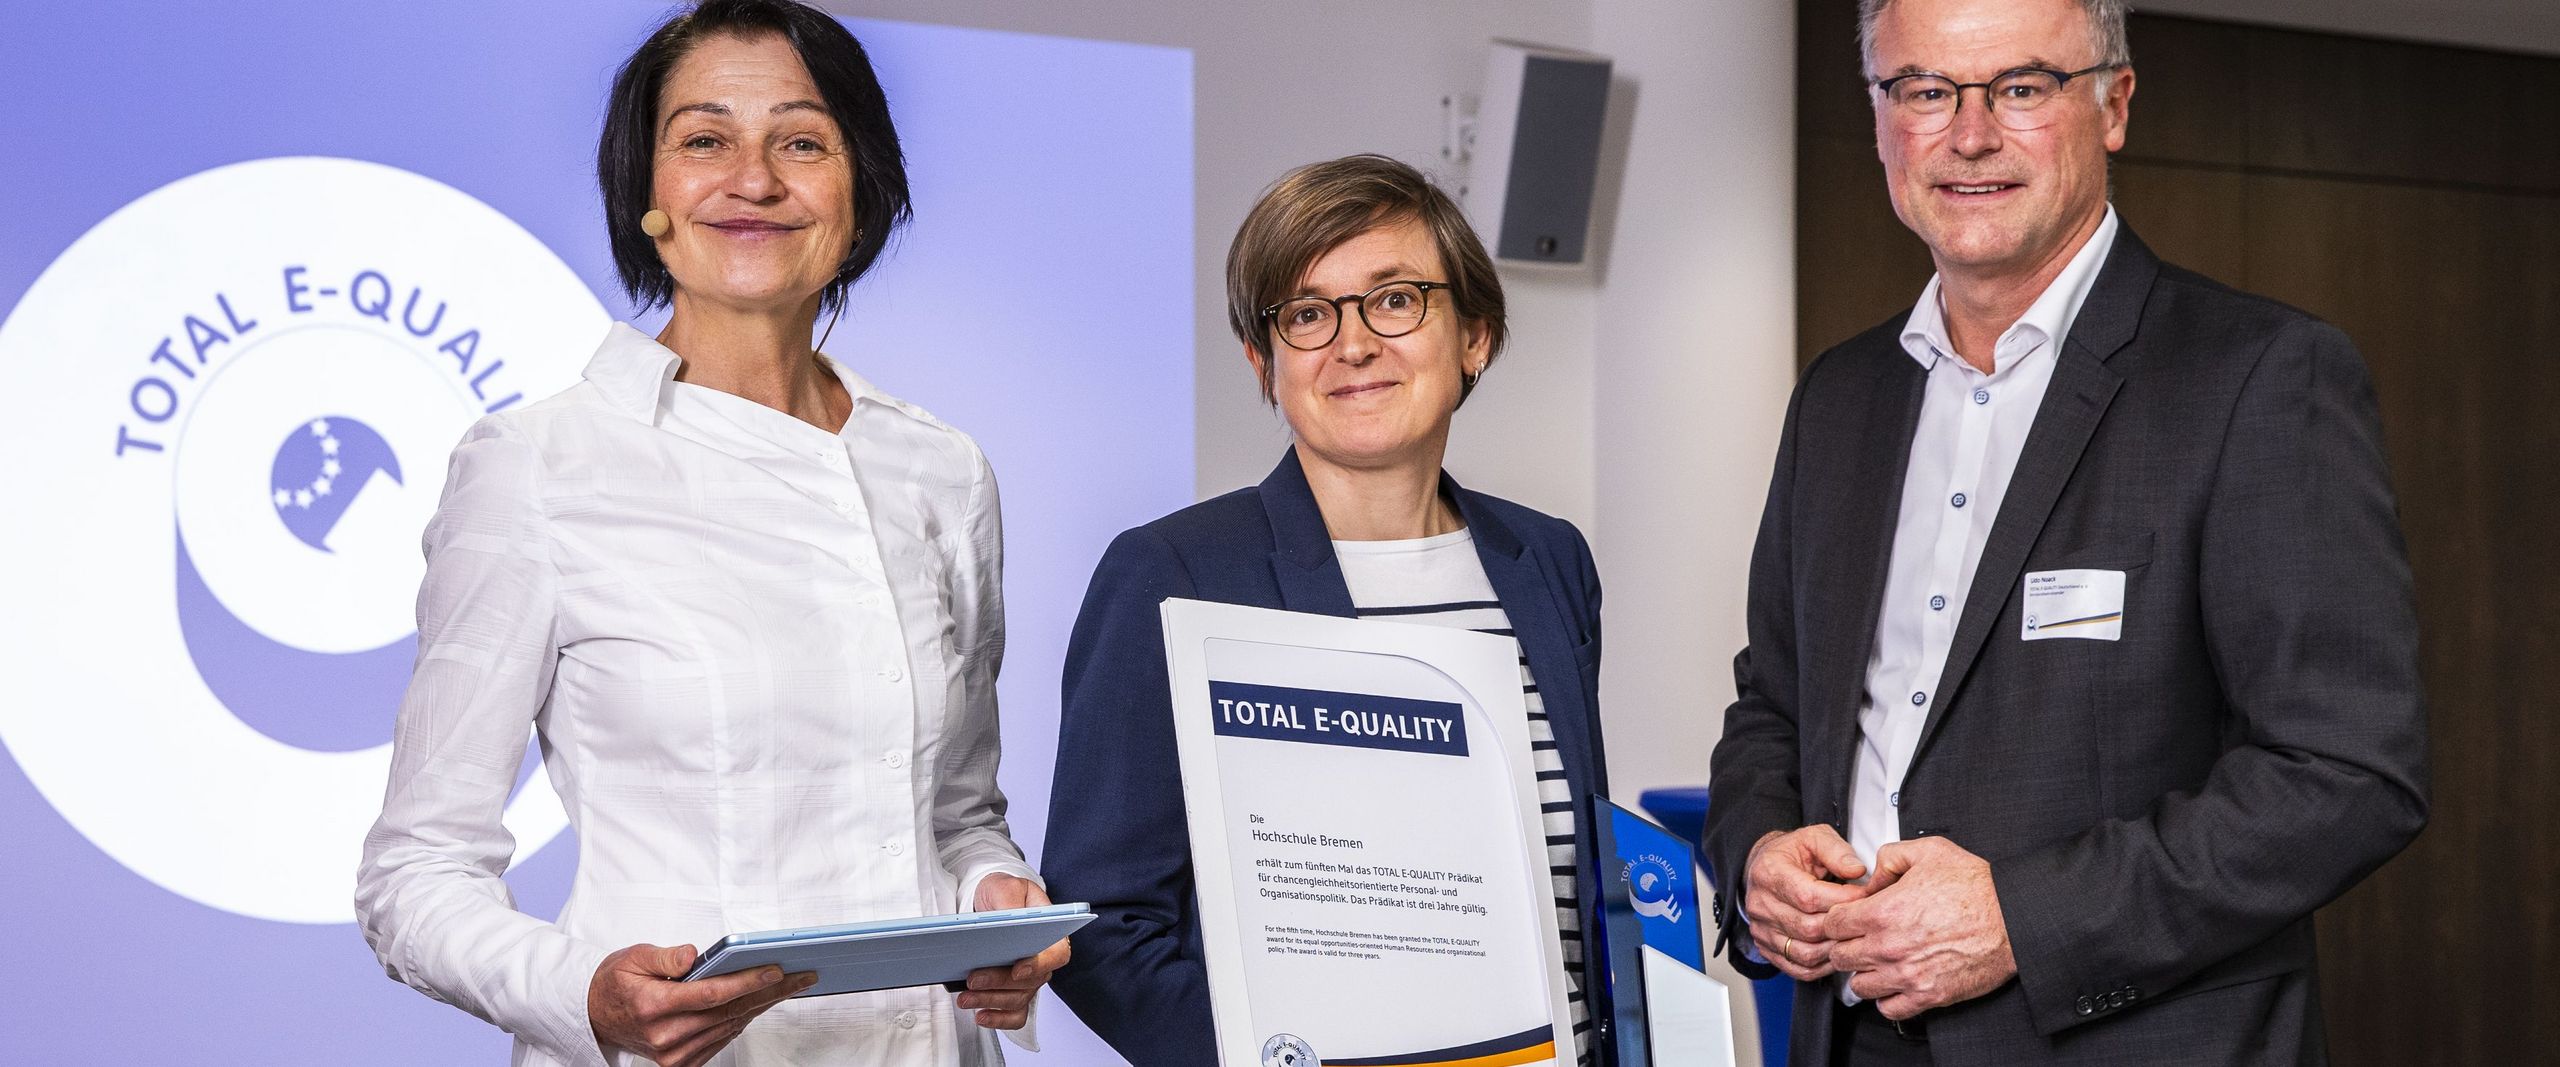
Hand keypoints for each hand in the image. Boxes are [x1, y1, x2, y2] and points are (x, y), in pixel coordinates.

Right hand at [588, 942, 814, 1066]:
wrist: (595, 1015)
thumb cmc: (616, 983)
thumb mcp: (633, 957)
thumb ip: (666, 956)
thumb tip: (696, 955)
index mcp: (653, 1007)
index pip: (712, 994)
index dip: (748, 982)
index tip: (776, 969)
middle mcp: (665, 1036)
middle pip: (729, 1011)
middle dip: (770, 992)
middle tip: (802, 976)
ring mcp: (673, 1055)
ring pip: (730, 1026)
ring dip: (762, 1005)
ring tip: (790, 985)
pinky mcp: (680, 1064)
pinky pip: (721, 1039)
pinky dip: (743, 1019)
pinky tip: (760, 1002)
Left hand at [960, 873, 1071, 1029]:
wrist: (987, 903)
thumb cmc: (1003, 892)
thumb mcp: (1005, 886)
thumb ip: (1009, 901)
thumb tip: (1010, 919)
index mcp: (1050, 932)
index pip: (1057, 954)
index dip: (1040, 965)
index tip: (1017, 969)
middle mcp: (1042, 959)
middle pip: (1030, 981)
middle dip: (999, 983)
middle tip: (973, 979)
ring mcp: (1027, 978)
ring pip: (1018, 999)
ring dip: (991, 1001)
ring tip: (965, 997)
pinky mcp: (1012, 990)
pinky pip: (1014, 1014)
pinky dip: (998, 1018)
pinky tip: (980, 1014)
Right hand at [1741, 825, 1872, 980]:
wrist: (1766, 866)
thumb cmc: (1792, 853)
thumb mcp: (1815, 837)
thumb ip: (1837, 851)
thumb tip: (1857, 870)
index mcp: (1770, 873)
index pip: (1808, 897)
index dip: (1842, 901)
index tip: (1864, 896)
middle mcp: (1761, 903)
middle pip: (1808, 928)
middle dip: (1842, 926)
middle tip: (1863, 918)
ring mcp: (1762, 929)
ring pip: (1804, 953)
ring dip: (1834, 949)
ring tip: (1852, 936)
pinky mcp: (1767, 947)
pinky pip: (1798, 968)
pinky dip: (1822, 966)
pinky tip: (1836, 952)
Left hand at [1823, 836, 2015, 1019]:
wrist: (2014, 919)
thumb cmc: (1977, 886)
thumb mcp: (1929, 851)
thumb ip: (1890, 857)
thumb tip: (1872, 876)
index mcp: (1883, 911)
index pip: (1831, 923)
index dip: (1837, 918)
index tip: (1848, 918)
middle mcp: (1888, 946)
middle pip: (1840, 956)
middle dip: (1846, 945)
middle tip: (1860, 939)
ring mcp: (1907, 975)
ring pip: (1859, 985)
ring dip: (1864, 973)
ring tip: (1878, 962)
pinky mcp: (1928, 996)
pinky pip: (1888, 1009)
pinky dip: (1887, 998)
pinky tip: (1895, 982)